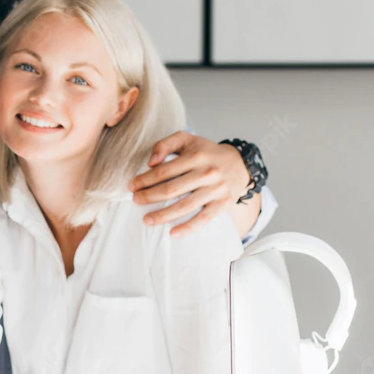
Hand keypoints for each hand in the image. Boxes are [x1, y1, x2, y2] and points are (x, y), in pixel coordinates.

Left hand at [131, 131, 251, 236]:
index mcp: (196, 156)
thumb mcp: (187, 139)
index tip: (132, 186)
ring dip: (163, 215)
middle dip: (149, 197)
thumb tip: (150, 163)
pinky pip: (204, 218)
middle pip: (172, 189)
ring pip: (185, 206)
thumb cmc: (206, 152)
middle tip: (136, 201)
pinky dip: (188, 227)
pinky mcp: (223, 203)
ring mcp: (216, 189)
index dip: (145, 180)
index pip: (164, 170)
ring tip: (147, 220)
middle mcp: (207, 172)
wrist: (240, 163)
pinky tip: (173, 233)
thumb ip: (165, 144)